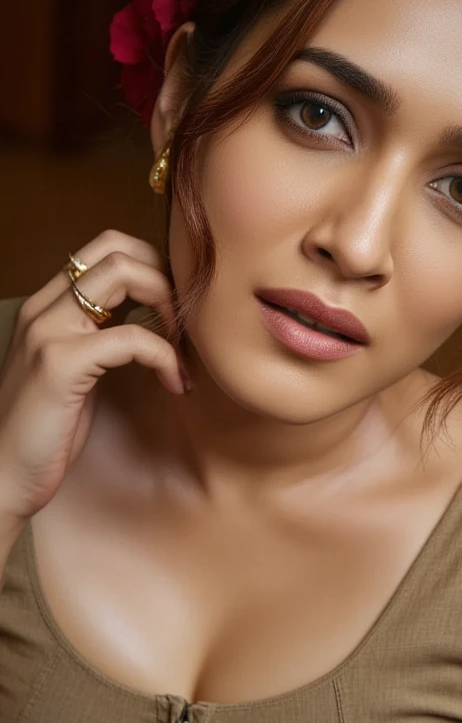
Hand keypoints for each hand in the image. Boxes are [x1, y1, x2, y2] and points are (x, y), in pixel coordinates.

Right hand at [0, 229, 187, 525]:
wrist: (3, 475)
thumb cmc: (44, 430)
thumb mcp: (75, 369)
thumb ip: (101, 337)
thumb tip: (153, 319)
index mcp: (47, 305)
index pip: (106, 247)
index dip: (153, 268)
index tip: (174, 311)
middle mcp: (44, 307)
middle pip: (118, 248)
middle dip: (165, 277)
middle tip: (183, 325)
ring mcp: (49, 331)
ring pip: (124, 273)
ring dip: (169, 307)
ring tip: (182, 351)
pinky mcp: (61, 363)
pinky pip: (133, 337)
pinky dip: (166, 357)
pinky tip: (174, 384)